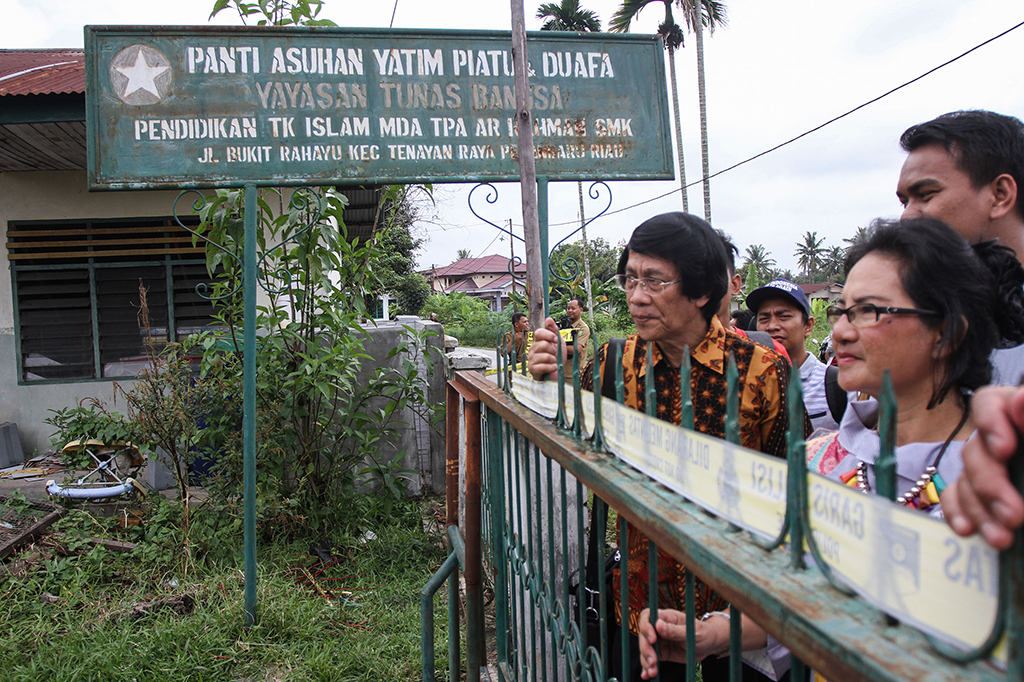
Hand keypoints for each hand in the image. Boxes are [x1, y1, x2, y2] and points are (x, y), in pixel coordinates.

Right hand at [526, 318, 564, 379]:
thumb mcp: (558, 343)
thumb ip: (554, 330)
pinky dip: (551, 367)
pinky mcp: (532, 369)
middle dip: (554, 350)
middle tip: (555, 355)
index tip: (556, 339)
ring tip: (554, 362)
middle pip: (543, 344)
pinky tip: (553, 368)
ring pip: (545, 356)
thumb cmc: (556, 358)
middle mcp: (532, 349)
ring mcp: (531, 359)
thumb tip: (548, 319)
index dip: (548, 335)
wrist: (557, 374)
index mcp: (538, 341)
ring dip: (554, 360)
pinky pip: (543, 366)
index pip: (538, 332)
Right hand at [636, 609, 728, 679]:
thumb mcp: (691, 632)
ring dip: (646, 661)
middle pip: (644, 635)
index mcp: (667, 617)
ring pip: (646, 649)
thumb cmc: (703, 633)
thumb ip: (674, 630)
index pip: (648, 617)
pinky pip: (651, 660)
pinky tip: (648, 675)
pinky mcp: (662, 653)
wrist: (710, 645)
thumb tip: (658, 624)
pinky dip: (648, 668)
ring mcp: (660, 641)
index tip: (652, 640)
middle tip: (653, 661)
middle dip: (646, 649)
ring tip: (652, 672)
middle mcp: (660, 628)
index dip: (646, 627)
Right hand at [944, 385, 1023, 548]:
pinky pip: (957, 499)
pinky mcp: (984, 497)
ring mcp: (991, 469)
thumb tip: (1021, 400)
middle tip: (1014, 514)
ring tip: (1003, 538)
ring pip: (964, 479)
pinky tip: (969, 530)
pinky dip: (960, 514)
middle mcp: (1004, 440)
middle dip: (989, 483)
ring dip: (979, 509)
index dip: (991, 420)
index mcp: (1021, 419)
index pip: (992, 401)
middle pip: (975, 448)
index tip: (1007, 449)